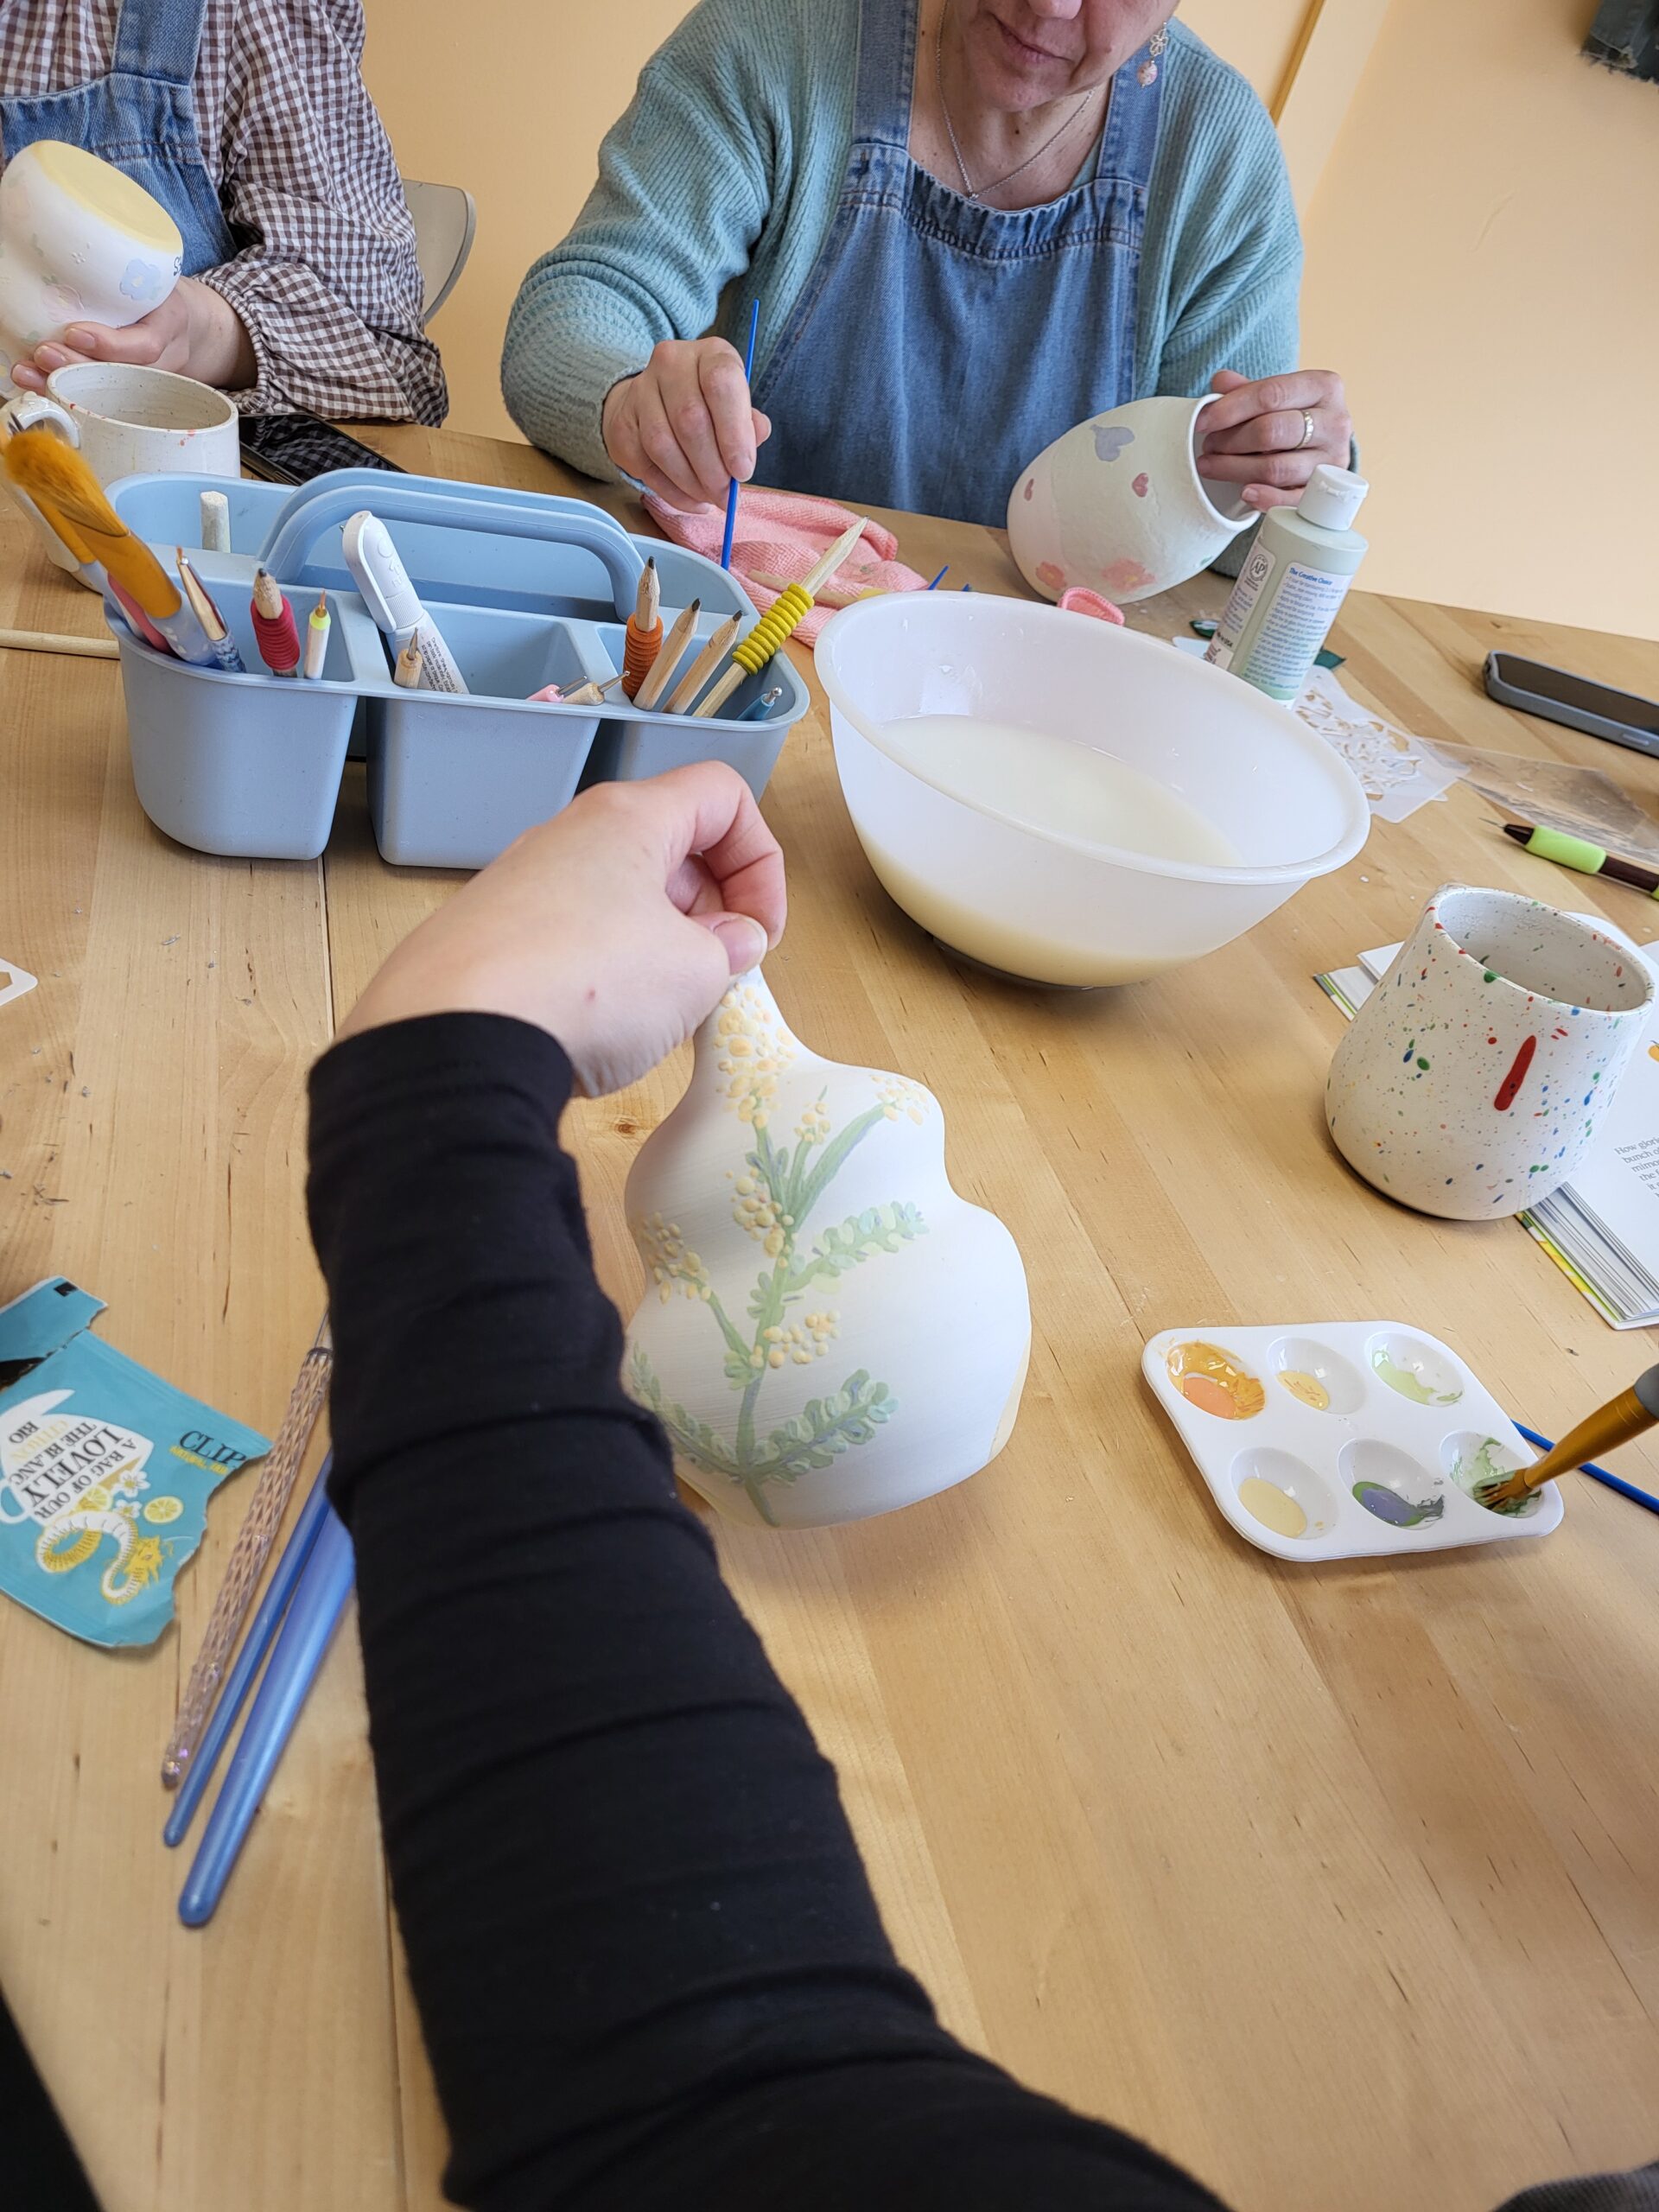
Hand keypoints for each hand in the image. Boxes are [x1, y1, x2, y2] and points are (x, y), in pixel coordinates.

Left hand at [9, 276, 255, 394]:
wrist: (193, 327)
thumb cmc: (163, 293)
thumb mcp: (157, 273)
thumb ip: (121, 259)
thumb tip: (53, 213)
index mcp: (170, 325)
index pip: (145, 345)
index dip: (110, 345)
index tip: (74, 332)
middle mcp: (160, 362)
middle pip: (121, 379)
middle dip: (78, 368)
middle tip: (42, 352)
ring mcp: (145, 383)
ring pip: (108, 395)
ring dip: (63, 386)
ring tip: (27, 372)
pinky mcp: (128, 391)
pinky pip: (98, 399)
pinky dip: (65, 394)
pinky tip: (36, 384)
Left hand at [338, 764, 787, 1095]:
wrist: (452, 1039)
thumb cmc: (588, 986)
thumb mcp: (695, 971)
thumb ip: (729, 948)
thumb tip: (728, 942)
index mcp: (628, 817)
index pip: (722, 794)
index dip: (762, 860)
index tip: (761, 934)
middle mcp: (568, 835)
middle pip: (670, 847)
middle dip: (713, 908)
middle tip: (719, 975)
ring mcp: (519, 884)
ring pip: (618, 897)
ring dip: (660, 945)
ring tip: (661, 1011)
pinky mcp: (485, 936)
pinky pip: (568, 938)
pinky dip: (602, 973)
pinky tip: (597, 1028)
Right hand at [602, 336, 771, 513]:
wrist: (657, 400)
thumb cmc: (710, 406)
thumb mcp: (737, 406)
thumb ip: (749, 426)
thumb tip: (748, 453)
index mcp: (709, 354)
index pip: (720, 384)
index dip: (734, 433)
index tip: (743, 471)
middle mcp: (671, 362)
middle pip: (690, 420)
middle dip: (712, 469)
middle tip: (726, 496)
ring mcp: (640, 390)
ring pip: (663, 445)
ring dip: (691, 482)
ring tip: (710, 498)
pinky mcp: (623, 422)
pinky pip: (645, 466)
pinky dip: (673, 492)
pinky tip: (692, 499)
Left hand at [1196, 368, 1351, 511]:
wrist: (1323, 445)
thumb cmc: (1293, 415)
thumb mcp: (1274, 395)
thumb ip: (1247, 388)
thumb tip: (1220, 382)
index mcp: (1324, 386)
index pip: (1271, 394)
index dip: (1231, 409)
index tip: (1203, 422)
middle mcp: (1335, 422)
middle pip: (1272, 431)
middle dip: (1231, 440)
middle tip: (1209, 446)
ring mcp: (1333, 460)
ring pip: (1276, 468)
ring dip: (1235, 469)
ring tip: (1211, 465)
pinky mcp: (1326, 492)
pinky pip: (1293, 500)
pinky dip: (1266, 498)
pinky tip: (1245, 493)